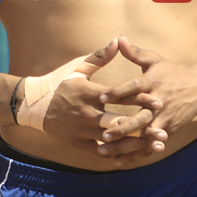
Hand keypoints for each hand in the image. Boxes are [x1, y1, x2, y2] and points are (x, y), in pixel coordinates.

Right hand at [38, 39, 167, 165]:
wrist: (33, 105)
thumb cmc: (58, 83)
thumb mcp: (77, 67)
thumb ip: (100, 57)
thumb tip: (118, 41)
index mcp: (89, 93)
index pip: (119, 97)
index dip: (140, 99)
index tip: (158, 101)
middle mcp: (87, 114)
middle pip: (119, 122)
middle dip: (143, 127)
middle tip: (163, 129)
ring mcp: (82, 131)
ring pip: (113, 140)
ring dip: (135, 143)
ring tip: (155, 145)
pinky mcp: (78, 143)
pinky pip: (101, 152)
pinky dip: (118, 154)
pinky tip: (134, 155)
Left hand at [100, 37, 196, 153]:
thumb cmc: (173, 72)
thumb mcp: (155, 60)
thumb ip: (135, 53)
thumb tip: (119, 39)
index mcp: (154, 83)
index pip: (134, 87)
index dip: (119, 92)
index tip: (102, 97)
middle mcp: (159, 102)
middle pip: (139, 117)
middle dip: (122, 126)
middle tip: (103, 133)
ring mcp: (164, 119)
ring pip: (142, 135)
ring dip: (124, 145)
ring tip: (104, 150)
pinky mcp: (167, 130)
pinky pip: (149, 145)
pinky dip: (135, 155)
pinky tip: (118, 162)